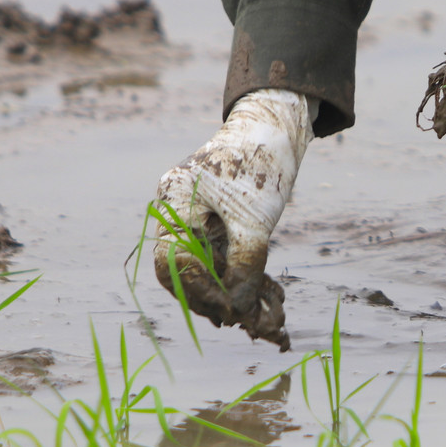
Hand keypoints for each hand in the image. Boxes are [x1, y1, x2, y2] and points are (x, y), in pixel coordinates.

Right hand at [153, 89, 315, 350]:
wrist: (274, 127)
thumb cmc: (263, 165)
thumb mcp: (256, 222)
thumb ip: (245, 265)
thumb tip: (237, 309)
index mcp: (174, 200)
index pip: (174, 263)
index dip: (201, 293)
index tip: (230, 312)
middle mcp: (172, 207)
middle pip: (178, 267)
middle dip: (205, 295)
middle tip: (233, 318)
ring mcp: (186, 211)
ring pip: (195, 262)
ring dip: (219, 287)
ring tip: (245, 312)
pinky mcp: (204, 215)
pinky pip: (208, 251)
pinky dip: (226, 271)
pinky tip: (247, 292)